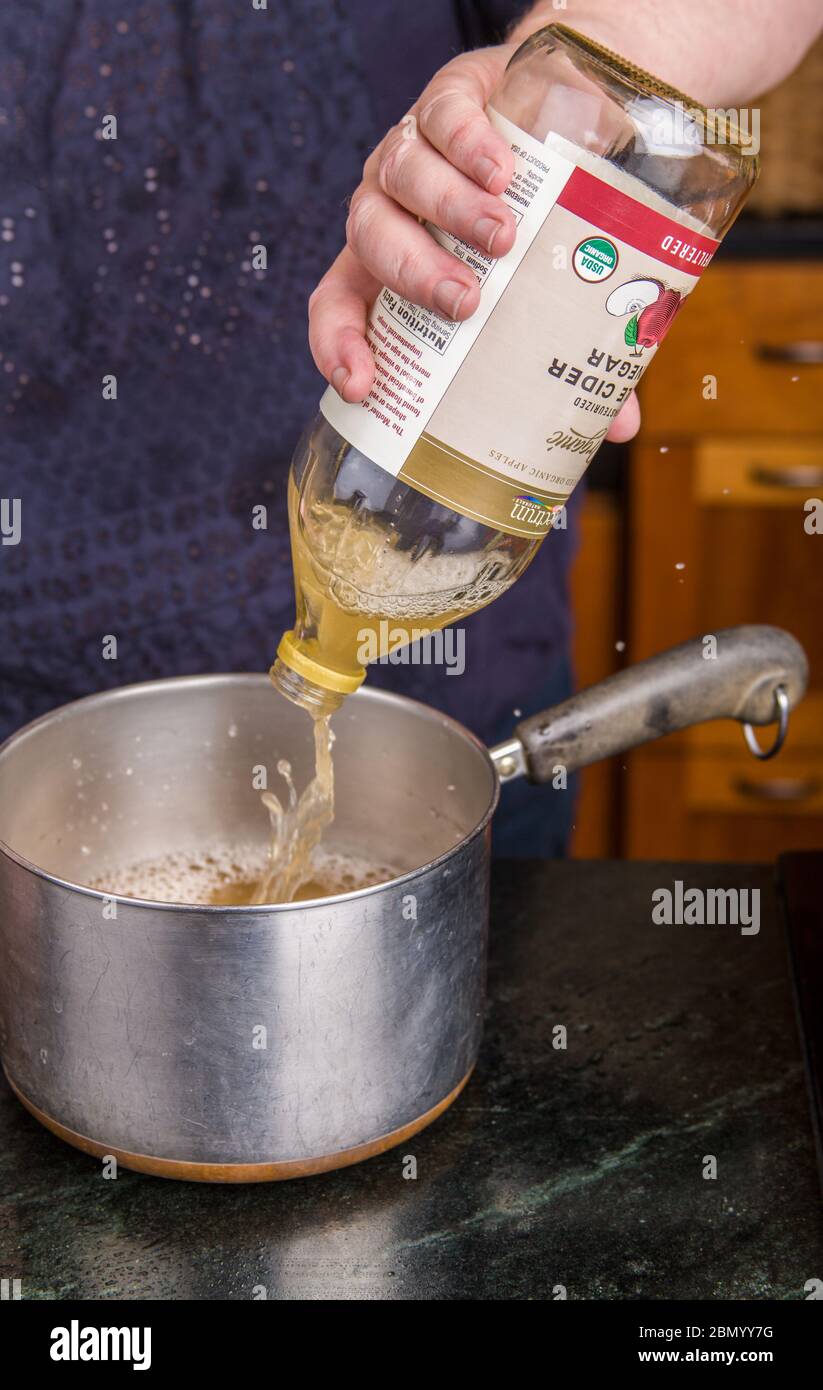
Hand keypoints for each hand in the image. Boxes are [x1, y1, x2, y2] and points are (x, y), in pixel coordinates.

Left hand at [307, 44, 639, 442]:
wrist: (570, 114)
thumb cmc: (544, 225)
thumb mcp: (549, 290)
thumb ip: (571, 356)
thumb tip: (620, 429)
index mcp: (387, 267)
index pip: (337, 306)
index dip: (338, 346)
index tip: (363, 385)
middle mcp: (387, 208)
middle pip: (371, 240)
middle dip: (414, 275)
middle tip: (468, 302)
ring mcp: (411, 149)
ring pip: (401, 177)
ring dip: (448, 210)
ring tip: (504, 236)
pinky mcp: (448, 95)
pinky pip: (440, 116)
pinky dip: (466, 144)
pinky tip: (502, 170)